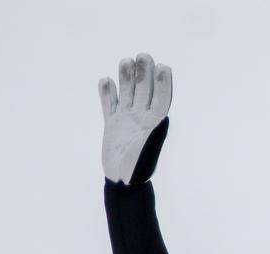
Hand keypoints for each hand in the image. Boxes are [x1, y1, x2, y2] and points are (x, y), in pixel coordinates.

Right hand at [98, 53, 171, 184]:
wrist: (123, 182)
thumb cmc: (138, 169)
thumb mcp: (149, 150)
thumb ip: (154, 133)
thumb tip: (162, 118)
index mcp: (154, 123)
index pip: (161, 97)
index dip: (163, 82)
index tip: (164, 67)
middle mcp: (141, 118)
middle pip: (144, 90)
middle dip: (144, 73)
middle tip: (143, 55)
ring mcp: (126, 120)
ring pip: (127, 93)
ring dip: (126, 78)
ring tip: (125, 60)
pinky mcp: (112, 125)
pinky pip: (109, 105)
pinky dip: (107, 93)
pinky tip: (105, 80)